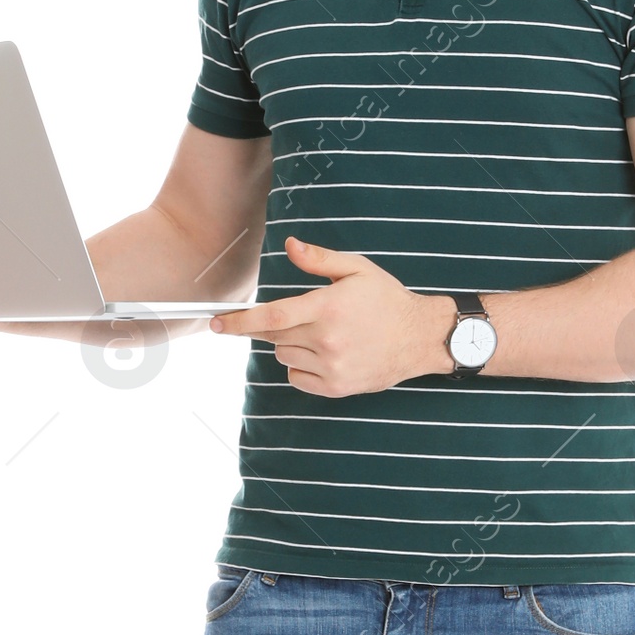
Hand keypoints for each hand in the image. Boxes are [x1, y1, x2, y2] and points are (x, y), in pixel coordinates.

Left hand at [210, 235, 453, 395]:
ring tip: (324, 334)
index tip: (215, 322)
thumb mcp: (357, 269)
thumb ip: (319, 259)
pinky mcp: (336, 387)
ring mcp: (331, 367)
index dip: (238, 321)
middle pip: (274, 336)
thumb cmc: (387, 300)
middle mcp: (327, 340)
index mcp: (328, 307)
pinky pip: (296, 378)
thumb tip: (289, 246)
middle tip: (304, 316)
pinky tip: (326, 354)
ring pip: (284, 356)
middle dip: (277, 324)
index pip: (271, 316)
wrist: (419, 338)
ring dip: (291, 344)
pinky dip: (301, 367)